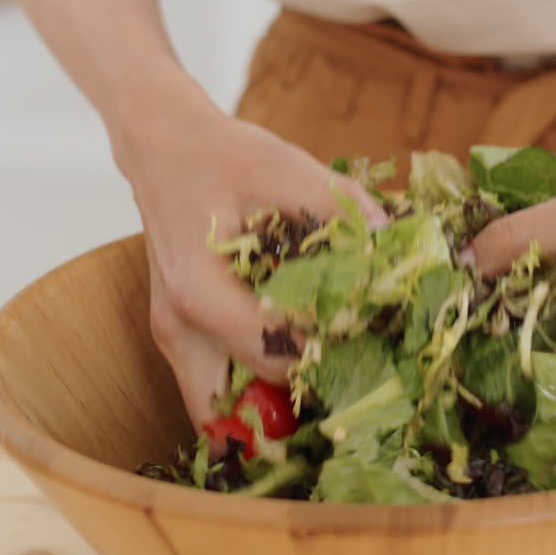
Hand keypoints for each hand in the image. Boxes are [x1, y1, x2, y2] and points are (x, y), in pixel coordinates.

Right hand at [115, 104, 386, 436]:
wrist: (163, 144)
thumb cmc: (219, 155)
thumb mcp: (283, 168)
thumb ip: (338, 207)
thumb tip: (392, 240)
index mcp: (202, 295)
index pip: (277, 356)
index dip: (331, 354)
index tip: (375, 336)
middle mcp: (180, 330)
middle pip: (246, 403)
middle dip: (303, 397)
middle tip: (360, 374)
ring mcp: (175, 339)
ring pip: (221, 410)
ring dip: (272, 408)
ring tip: (331, 380)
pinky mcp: (182, 337)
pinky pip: (216, 389)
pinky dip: (253, 389)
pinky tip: (299, 365)